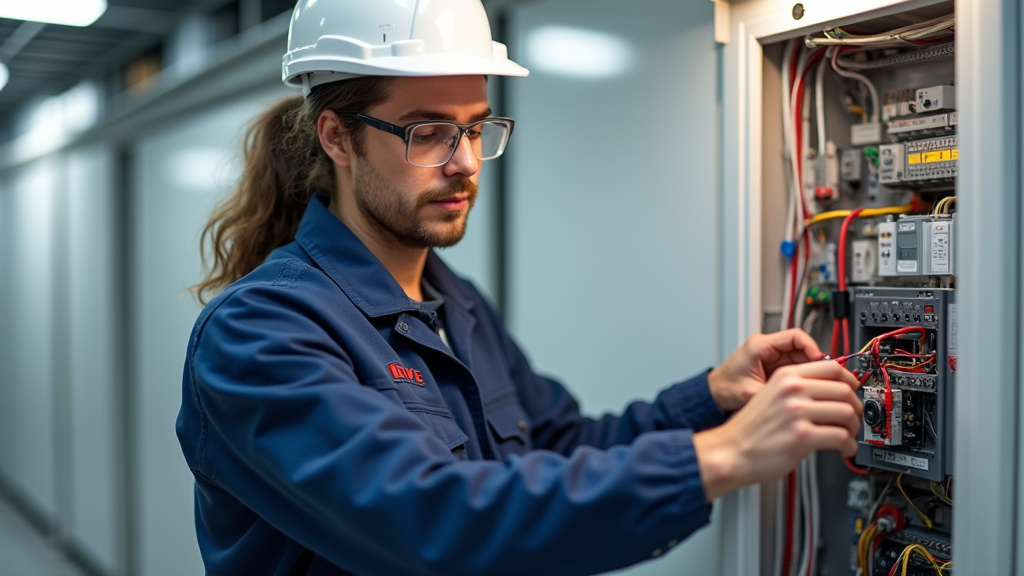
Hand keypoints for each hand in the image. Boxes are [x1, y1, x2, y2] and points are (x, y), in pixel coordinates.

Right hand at [693, 359, 861, 500]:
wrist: (731, 451)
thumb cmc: (749, 429)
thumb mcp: (769, 394)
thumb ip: (796, 388)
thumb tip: (829, 391)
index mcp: (786, 377)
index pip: (832, 367)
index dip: (850, 380)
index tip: (854, 389)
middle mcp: (792, 390)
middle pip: (845, 389)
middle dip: (856, 406)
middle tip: (854, 417)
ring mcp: (797, 412)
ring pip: (847, 413)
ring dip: (853, 427)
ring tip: (848, 435)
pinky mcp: (802, 436)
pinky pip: (841, 437)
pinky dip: (848, 446)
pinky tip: (842, 449)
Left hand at [707, 328, 823, 412]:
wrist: (715, 393)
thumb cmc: (726, 388)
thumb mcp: (751, 392)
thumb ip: (774, 392)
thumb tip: (798, 394)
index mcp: (759, 345)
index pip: (795, 336)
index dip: (812, 347)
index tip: (822, 361)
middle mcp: (767, 347)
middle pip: (802, 347)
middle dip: (816, 361)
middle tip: (827, 376)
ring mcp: (772, 356)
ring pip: (802, 357)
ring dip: (812, 369)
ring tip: (819, 384)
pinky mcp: (775, 365)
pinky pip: (796, 366)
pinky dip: (805, 375)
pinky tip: (809, 387)